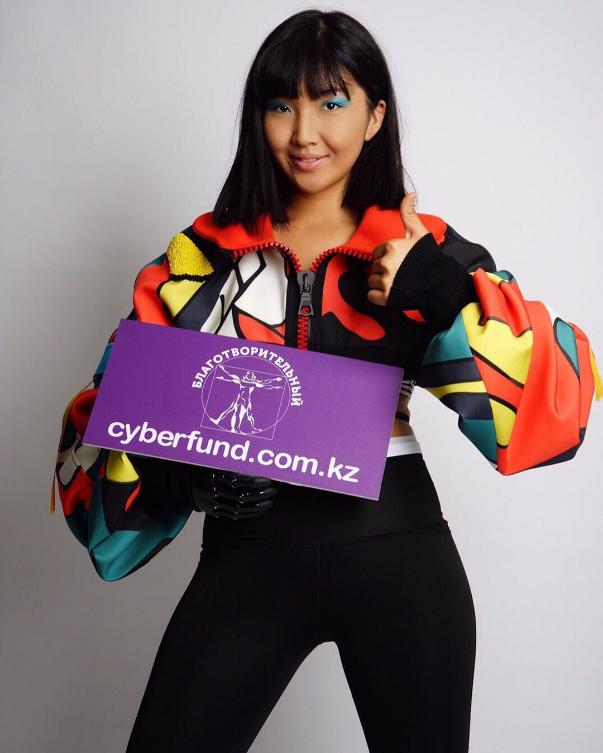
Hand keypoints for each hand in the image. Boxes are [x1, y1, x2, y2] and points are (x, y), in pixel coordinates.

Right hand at [189, 466, 277, 519]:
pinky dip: (249, 513)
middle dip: (260, 494)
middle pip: (240, 495)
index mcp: (213, 475)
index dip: (255, 482)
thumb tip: (258, 464)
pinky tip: (260, 510)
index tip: (268, 480)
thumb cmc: (206, 466)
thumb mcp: (216, 459)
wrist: (185, 482)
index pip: (238, 481)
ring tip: (270, 501)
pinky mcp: (213, 511)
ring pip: (238, 508)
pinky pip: (234, 515)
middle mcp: (211, 490)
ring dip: (257, 506)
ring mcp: (212, 503)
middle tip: (273, 491)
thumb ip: (233, 462)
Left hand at [366, 192, 430, 306]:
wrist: (440, 284)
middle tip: (401, 273)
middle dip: (384, 270)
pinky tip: (392, 293)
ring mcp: (386, 281)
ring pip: (372, 281)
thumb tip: (410, 194)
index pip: (377, 253)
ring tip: (397, 283)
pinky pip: (371, 296)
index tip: (399, 262)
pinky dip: (378, 297)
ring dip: (381, 284)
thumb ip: (409, 214)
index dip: (387, 258)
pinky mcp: (386, 297)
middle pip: (374, 267)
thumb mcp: (420, 233)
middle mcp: (387, 263)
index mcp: (392, 246)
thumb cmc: (429, 259)